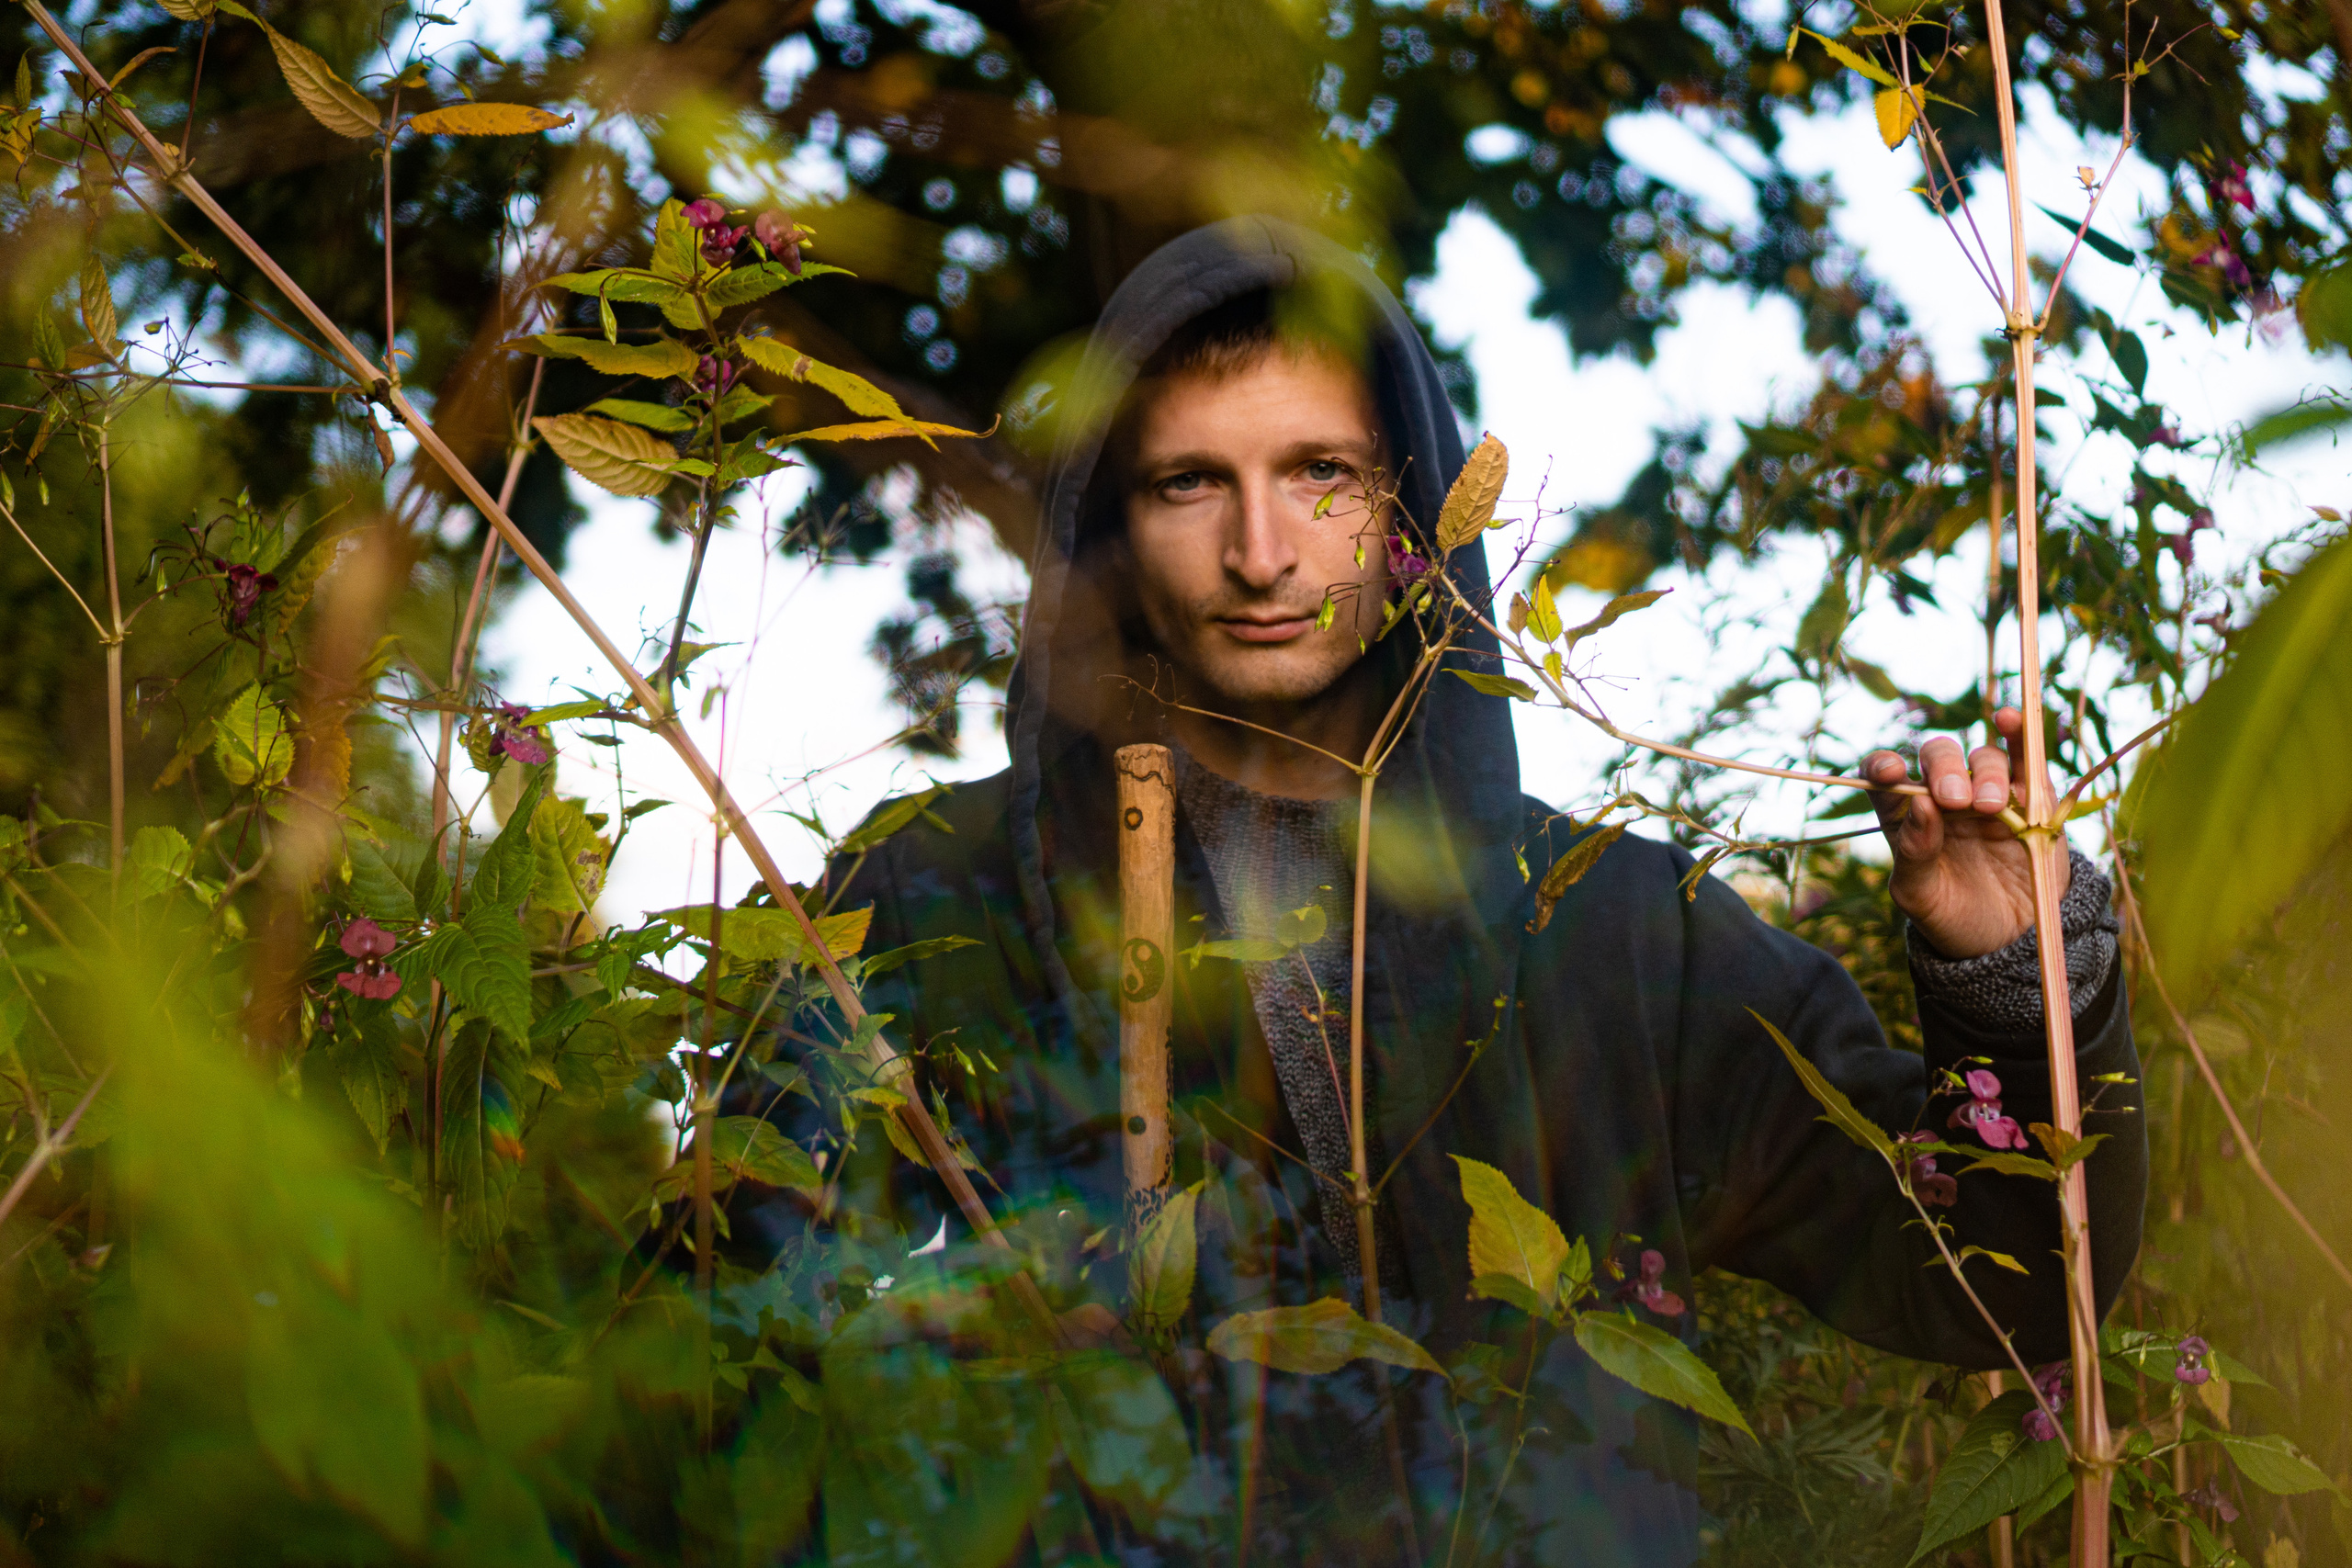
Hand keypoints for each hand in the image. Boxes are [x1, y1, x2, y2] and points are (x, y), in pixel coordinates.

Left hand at [1861, 707, 2063, 959]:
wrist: (2008, 941)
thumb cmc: (1952, 916)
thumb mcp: (1921, 896)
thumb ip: (1913, 852)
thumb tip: (1920, 805)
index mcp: (1906, 816)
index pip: (1885, 779)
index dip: (1883, 767)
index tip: (1889, 772)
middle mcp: (1944, 796)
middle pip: (1938, 759)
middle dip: (1944, 771)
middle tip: (1953, 800)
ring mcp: (1988, 793)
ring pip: (1984, 758)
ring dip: (1985, 773)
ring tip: (1988, 807)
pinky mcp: (2032, 797)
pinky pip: (2025, 758)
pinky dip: (2020, 734)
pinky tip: (2011, 719)